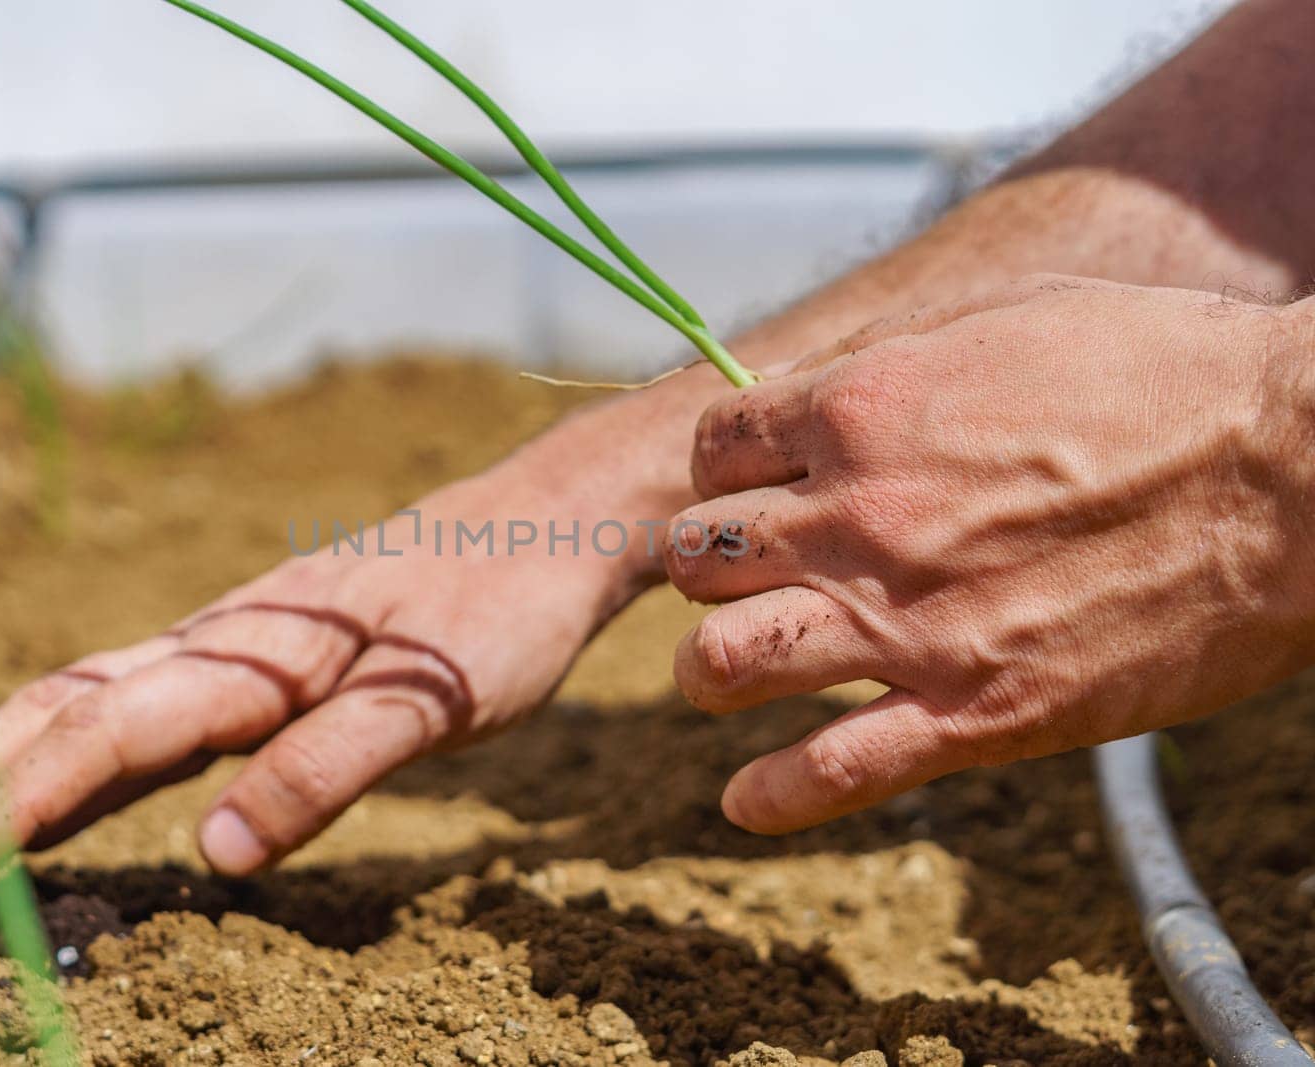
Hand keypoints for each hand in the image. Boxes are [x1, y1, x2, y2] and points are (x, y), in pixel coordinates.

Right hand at [0, 464, 642, 885]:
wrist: (546, 520)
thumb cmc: (502, 608)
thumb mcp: (436, 698)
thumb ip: (331, 767)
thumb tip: (218, 853)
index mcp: (255, 653)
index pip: (113, 730)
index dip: (20, 800)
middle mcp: (228, 641)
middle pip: (68, 705)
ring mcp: (241, 642)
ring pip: (95, 695)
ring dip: (3, 753)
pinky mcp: (267, 650)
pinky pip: (148, 695)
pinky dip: (78, 736)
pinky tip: (61, 766)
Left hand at [665, 275, 1314, 833]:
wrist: (1297, 470)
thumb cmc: (1161, 373)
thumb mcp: (1005, 315)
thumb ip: (886, 355)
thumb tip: (801, 389)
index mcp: (862, 409)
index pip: (711, 452)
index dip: (723, 473)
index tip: (758, 490)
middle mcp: (860, 517)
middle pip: (698, 558)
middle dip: (710, 568)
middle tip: (752, 578)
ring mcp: (910, 622)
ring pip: (724, 663)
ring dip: (711, 671)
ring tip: (729, 675)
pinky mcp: (976, 714)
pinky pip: (829, 773)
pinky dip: (772, 796)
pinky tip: (747, 800)